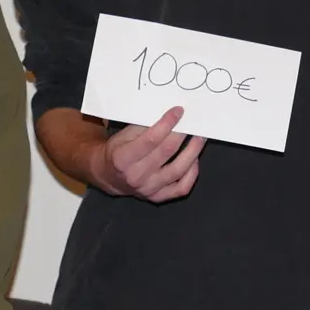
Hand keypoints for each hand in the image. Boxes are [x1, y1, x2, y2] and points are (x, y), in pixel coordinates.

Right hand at [86, 106, 206, 201]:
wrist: (109, 177)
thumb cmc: (117, 151)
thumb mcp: (122, 135)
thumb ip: (143, 126)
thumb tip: (168, 115)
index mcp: (123, 158)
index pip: (151, 139)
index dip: (167, 123)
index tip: (179, 111)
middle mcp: (135, 176)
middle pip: (166, 152)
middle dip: (182, 134)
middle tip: (194, 121)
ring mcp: (148, 189)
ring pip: (177, 170)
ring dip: (193, 152)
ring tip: (200, 138)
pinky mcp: (158, 197)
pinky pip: (181, 188)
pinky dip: (192, 173)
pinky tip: (195, 159)